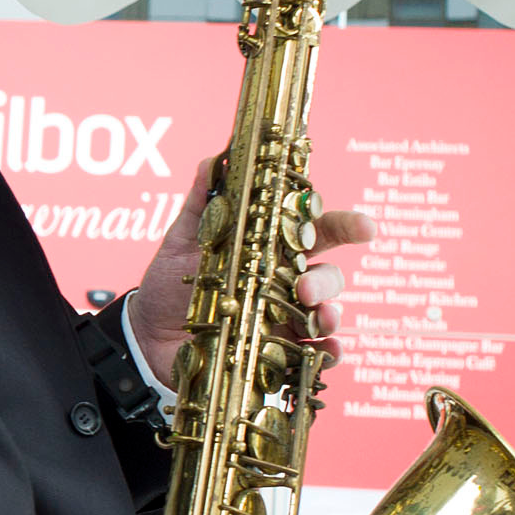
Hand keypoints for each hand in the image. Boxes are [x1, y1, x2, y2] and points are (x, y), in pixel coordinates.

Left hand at [125, 155, 374, 381]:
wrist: (148, 335)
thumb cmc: (170, 284)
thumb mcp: (184, 240)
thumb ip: (203, 204)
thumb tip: (213, 160)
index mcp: (269, 249)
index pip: (317, 232)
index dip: (347, 226)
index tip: (366, 228)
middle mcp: (284, 283)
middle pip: (328, 275)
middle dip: (326, 280)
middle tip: (303, 287)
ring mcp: (284, 317)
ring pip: (326, 313)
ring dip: (329, 315)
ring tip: (314, 318)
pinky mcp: (276, 352)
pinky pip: (314, 354)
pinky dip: (326, 353)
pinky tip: (325, 350)